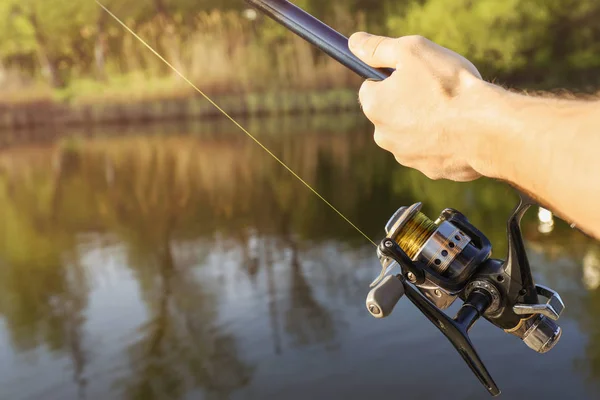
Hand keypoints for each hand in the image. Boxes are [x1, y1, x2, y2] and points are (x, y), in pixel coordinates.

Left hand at [349, 32, 490, 180]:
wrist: (485, 129)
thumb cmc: (447, 86)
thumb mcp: (411, 51)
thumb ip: (379, 48)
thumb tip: (356, 43)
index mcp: (374, 107)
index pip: (370, 87)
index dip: (390, 77)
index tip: (410, 73)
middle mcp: (384, 136)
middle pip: (391, 112)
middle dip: (408, 101)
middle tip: (436, 89)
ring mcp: (407, 156)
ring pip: (413, 133)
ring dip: (426, 122)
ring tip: (452, 110)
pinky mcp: (431, 170)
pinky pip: (434, 150)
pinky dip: (444, 140)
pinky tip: (462, 130)